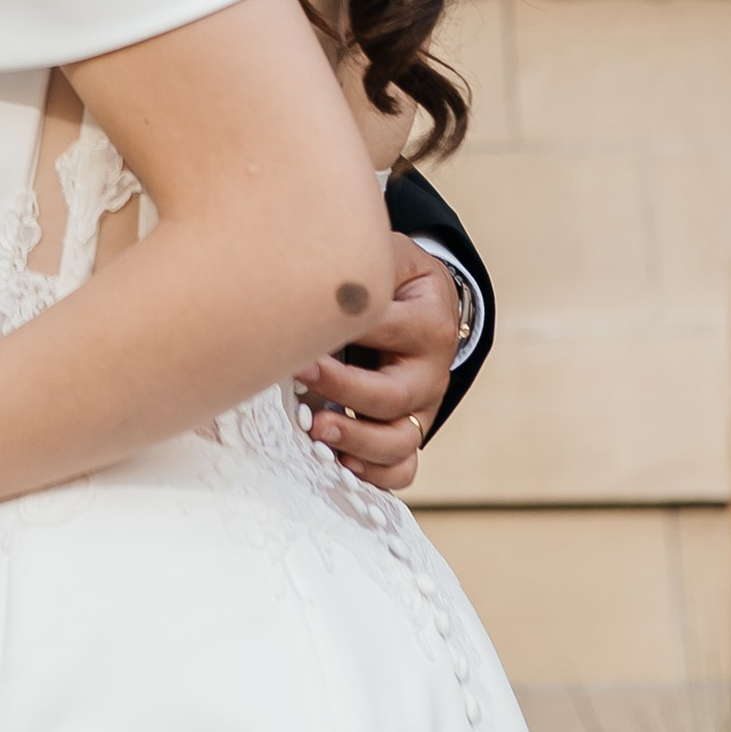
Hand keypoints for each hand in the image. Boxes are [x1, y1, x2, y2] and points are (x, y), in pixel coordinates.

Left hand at [293, 235, 458, 495]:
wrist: (425, 305)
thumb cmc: (394, 279)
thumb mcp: (389, 257)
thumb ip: (362, 262)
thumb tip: (304, 269)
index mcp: (428, 321)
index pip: (386, 328)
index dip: (344, 330)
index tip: (300, 331)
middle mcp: (431, 371)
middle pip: (393, 394)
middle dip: (343, 389)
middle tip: (299, 375)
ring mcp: (422, 408)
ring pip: (400, 440)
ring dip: (357, 440)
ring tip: (316, 430)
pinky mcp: (409, 431)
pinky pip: (402, 469)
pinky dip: (375, 474)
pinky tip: (341, 464)